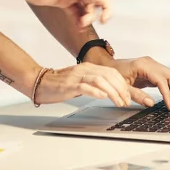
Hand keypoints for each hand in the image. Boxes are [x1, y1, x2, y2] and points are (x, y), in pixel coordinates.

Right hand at [35, 63, 152, 108]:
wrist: (40, 82)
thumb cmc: (60, 84)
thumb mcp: (81, 82)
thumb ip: (94, 83)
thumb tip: (109, 92)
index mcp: (89, 67)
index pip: (112, 72)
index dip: (123, 84)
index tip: (129, 96)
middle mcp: (84, 69)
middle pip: (109, 75)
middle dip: (121, 89)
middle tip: (126, 101)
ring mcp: (77, 76)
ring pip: (100, 80)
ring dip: (113, 92)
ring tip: (119, 102)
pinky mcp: (69, 85)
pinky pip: (84, 86)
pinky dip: (95, 91)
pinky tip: (102, 96)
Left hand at [108, 56, 169, 110]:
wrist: (109, 65)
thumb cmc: (113, 75)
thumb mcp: (122, 87)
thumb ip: (136, 95)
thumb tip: (151, 103)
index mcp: (143, 65)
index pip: (161, 80)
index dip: (168, 94)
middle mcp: (151, 62)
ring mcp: (153, 65)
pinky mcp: (154, 70)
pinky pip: (168, 77)